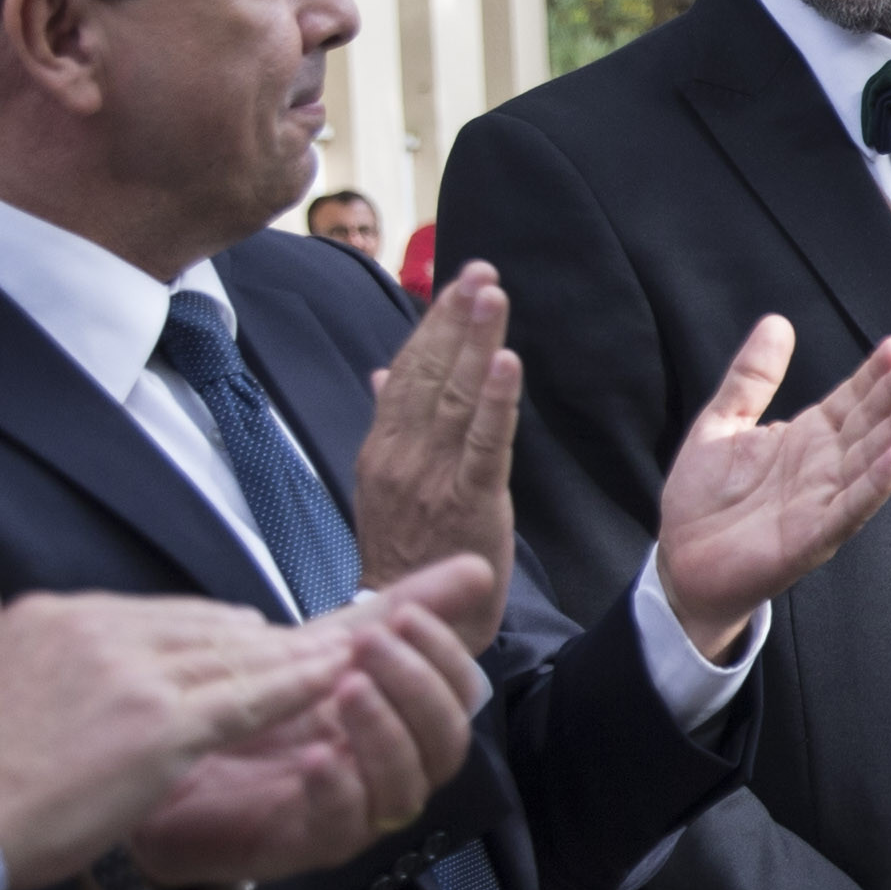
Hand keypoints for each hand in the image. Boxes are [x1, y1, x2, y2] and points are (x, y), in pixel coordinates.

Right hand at [0, 551, 359, 889]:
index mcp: (55, 613)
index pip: (157, 612)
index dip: (209, 631)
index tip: (246, 640)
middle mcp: (100, 630)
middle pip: (205, 628)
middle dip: (260, 643)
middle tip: (314, 649)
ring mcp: (136, 675)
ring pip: (235, 658)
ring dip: (295, 657)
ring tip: (350, 654)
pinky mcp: (163, 726)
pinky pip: (251, 699)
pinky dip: (300, 686)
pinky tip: (340, 677)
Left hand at [125, 563, 496, 885]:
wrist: (168, 762)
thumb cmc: (254, 709)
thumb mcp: (323, 648)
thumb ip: (399, 609)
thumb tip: (477, 568)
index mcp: (404, 722)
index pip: (460, 698)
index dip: (444, 657)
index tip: (408, 616)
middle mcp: (391, 769)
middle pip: (445, 744)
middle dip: (416, 689)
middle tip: (370, 646)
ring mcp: (355, 811)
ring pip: (406, 788)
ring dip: (384, 733)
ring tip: (346, 689)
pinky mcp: (307, 845)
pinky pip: (344, 827)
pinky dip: (338, 789)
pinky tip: (317, 756)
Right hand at [348, 265, 522, 659]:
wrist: (407, 618)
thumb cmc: (404, 551)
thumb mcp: (383, 483)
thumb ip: (388, 424)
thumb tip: (382, 372)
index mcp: (382, 446)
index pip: (408, 370)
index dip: (433, 324)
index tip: (457, 282)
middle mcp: (401, 453)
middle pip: (430, 372)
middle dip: (456, 318)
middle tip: (480, 271)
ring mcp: (432, 476)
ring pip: (456, 397)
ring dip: (476, 342)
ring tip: (491, 296)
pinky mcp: (469, 500)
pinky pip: (485, 443)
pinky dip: (498, 401)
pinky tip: (508, 363)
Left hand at [655, 318, 890, 660]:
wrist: (681, 562)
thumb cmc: (703, 499)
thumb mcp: (721, 423)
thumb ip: (751, 377)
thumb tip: (779, 322)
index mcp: (807, 437)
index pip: (851, 399)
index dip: (874, 374)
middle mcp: (825, 467)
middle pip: (870, 424)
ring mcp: (824, 502)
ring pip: (871, 461)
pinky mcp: (814, 537)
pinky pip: (852, 507)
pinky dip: (878, 483)